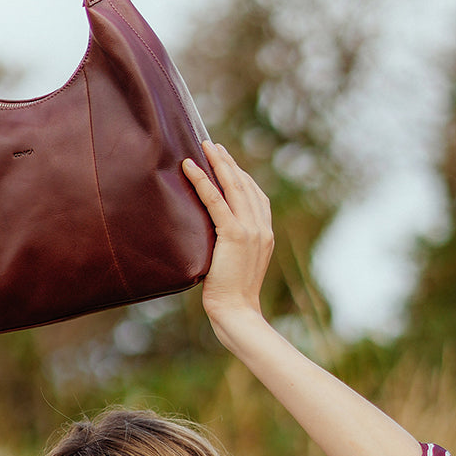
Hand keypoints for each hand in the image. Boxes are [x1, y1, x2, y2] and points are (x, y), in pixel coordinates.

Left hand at [182, 141, 274, 339]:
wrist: (237, 311)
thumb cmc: (231, 295)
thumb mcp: (235, 264)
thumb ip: (231, 245)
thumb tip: (212, 235)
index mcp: (265, 233)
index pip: (255, 195)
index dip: (240, 175)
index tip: (226, 161)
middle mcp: (261, 227)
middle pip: (245, 185)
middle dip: (228, 163)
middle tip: (213, 145)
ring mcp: (251, 230)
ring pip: (233, 187)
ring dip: (218, 163)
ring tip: (205, 146)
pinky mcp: (234, 235)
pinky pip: (216, 201)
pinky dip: (202, 181)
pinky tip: (190, 167)